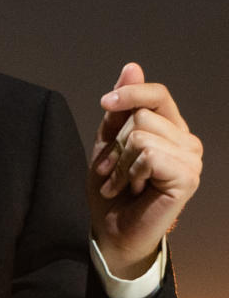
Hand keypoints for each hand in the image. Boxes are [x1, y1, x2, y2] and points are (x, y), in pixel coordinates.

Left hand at [88, 62, 202, 278]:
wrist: (113, 231)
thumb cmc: (113, 189)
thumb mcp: (109, 141)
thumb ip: (121, 108)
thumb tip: (133, 66)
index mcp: (171, 129)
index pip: (158, 94)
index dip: (131, 93)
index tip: (105, 102)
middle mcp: (187, 141)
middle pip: (141, 114)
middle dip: (116, 143)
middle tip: (114, 171)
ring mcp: (191, 159)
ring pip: (142, 133)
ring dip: (121, 162)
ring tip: (124, 183)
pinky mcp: (188, 177)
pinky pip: (149, 154)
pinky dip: (131, 173)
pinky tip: (136, 190)